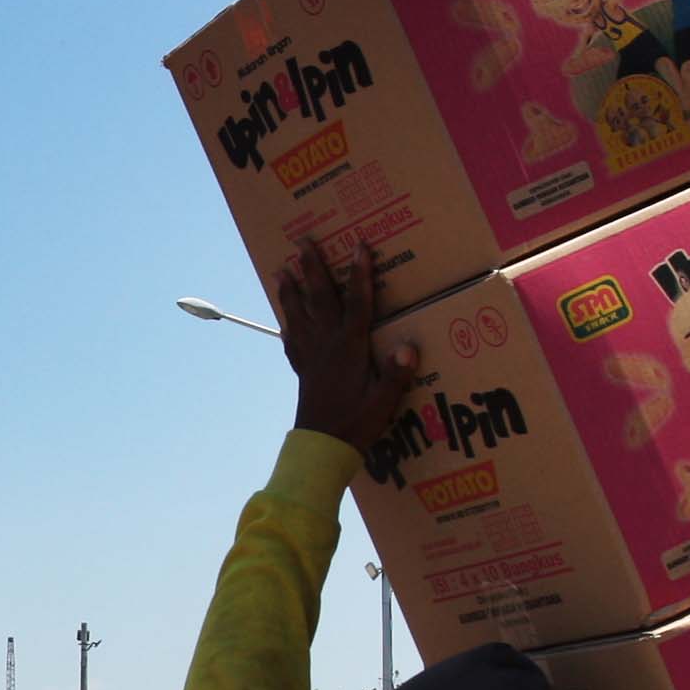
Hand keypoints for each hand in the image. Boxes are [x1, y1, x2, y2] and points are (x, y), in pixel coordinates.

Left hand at [279, 242, 422, 449]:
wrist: (322, 448)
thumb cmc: (356, 424)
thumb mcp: (383, 402)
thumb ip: (395, 374)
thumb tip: (409, 347)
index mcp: (349, 348)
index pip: (357, 303)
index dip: (360, 274)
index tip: (359, 245)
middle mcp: (326, 345)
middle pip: (319, 298)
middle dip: (312, 268)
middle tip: (301, 241)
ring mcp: (311, 356)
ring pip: (298, 314)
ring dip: (290, 290)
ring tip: (280, 270)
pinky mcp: (303, 370)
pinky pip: (293, 341)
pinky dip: (288, 325)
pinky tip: (285, 320)